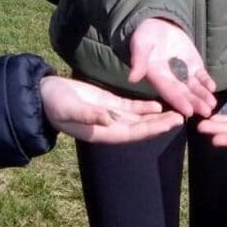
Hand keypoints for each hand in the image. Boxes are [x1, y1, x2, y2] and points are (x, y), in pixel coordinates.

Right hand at [40, 76, 183, 143]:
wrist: (43, 94)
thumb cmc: (53, 103)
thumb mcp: (69, 108)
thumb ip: (88, 114)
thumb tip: (108, 119)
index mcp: (101, 132)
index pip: (132, 133)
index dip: (152, 129)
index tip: (170, 124)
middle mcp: (109, 126)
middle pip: (140, 127)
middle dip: (161, 124)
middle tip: (182, 118)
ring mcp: (110, 115)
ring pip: (138, 119)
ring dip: (157, 117)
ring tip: (177, 113)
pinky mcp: (108, 103)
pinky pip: (130, 108)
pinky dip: (144, 108)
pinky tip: (159, 105)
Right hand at [127, 17, 216, 117]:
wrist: (158, 26)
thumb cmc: (145, 36)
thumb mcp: (140, 45)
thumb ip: (139, 61)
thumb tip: (132, 78)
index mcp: (157, 77)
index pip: (169, 92)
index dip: (178, 101)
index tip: (188, 111)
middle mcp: (171, 79)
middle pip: (184, 94)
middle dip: (195, 103)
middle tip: (206, 113)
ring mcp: (184, 73)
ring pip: (195, 88)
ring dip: (203, 96)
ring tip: (212, 105)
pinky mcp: (194, 66)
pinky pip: (202, 76)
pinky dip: (207, 82)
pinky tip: (213, 87)